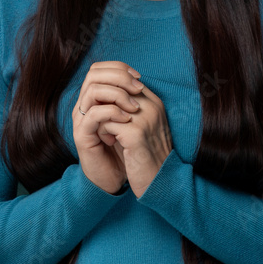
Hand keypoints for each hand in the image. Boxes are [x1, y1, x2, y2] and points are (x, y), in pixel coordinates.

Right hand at [72, 61, 143, 193]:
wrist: (114, 176)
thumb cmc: (123, 146)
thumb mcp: (129, 118)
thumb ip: (128, 99)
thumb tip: (138, 80)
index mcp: (94, 98)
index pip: (99, 69)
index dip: (119, 68)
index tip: (139, 78)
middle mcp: (84, 105)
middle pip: (94, 74)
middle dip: (119, 77)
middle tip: (139, 88)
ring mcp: (81, 119)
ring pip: (93, 90)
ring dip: (118, 94)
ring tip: (134, 107)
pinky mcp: (82, 134)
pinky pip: (93, 114)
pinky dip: (112, 112)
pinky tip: (127, 119)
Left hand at [99, 79, 171, 197]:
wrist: (160, 181)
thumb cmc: (147, 155)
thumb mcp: (142, 127)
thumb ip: (131, 109)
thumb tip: (109, 94)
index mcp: (154, 102)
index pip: (125, 82)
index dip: (110, 97)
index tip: (108, 115)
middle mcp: (152, 107)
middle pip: (115, 90)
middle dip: (104, 106)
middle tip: (105, 124)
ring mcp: (145, 119)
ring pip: (108, 106)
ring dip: (102, 120)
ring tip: (107, 134)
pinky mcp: (135, 134)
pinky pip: (106, 123)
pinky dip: (103, 133)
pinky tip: (110, 143)